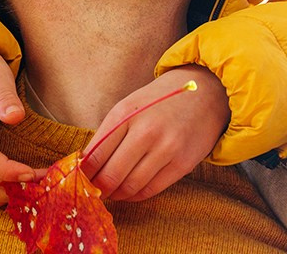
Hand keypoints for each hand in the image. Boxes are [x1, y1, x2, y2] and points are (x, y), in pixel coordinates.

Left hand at [80, 65, 229, 201]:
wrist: (206, 92)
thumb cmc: (160, 101)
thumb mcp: (129, 106)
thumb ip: (108, 134)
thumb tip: (86, 167)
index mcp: (126, 113)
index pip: (95, 154)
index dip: (83, 173)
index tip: (80, 179)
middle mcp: (146, 130)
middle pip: (110, 175)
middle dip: (98, 188)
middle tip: (95, 190)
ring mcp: (166, 148)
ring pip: (130, 186)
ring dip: (116, 194)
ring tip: (112, 191)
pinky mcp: (182, 164)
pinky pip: (151, 189)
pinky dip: (136, 195)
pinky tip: (131, 190)